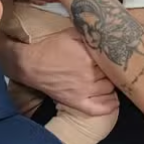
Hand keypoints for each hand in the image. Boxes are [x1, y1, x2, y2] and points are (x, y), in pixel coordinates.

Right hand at [0, 28, 118, 116]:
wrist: (31, 65)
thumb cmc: (50, 48)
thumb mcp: (69, 34)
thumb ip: (87, 35)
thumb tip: (103, 34)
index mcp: (88, 57)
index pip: (110, 59)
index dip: (112, 57)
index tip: (112, 56)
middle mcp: (89, 76)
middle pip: (111, 74)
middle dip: (112, 69)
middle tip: (111, 66)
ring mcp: (84, 91)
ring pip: (109, 90)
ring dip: (112, 84)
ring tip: (110, 79)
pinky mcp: (77, 102)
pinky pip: (99, 108)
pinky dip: (109, 106)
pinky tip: (113, 101)